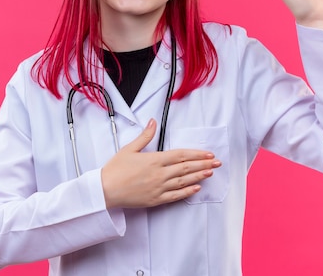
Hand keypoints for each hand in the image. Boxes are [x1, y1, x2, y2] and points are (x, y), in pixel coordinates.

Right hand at [101, 119, 220, 208]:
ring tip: (210, 172)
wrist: (105, 190)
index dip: (196, 154)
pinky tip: (196, 188)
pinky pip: (176, 196)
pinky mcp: (156, 200)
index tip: (208, 154)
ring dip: (199, 176)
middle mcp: (159, 174)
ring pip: (184, 181)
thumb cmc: (115, 169)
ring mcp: (159, 188)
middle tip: (217, 162)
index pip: (181, 155)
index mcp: (154, 159)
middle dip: (203, 164)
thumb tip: (153, 122)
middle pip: (186, 168)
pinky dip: (187, 192)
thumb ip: (145, 136)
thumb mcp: (129, 148)